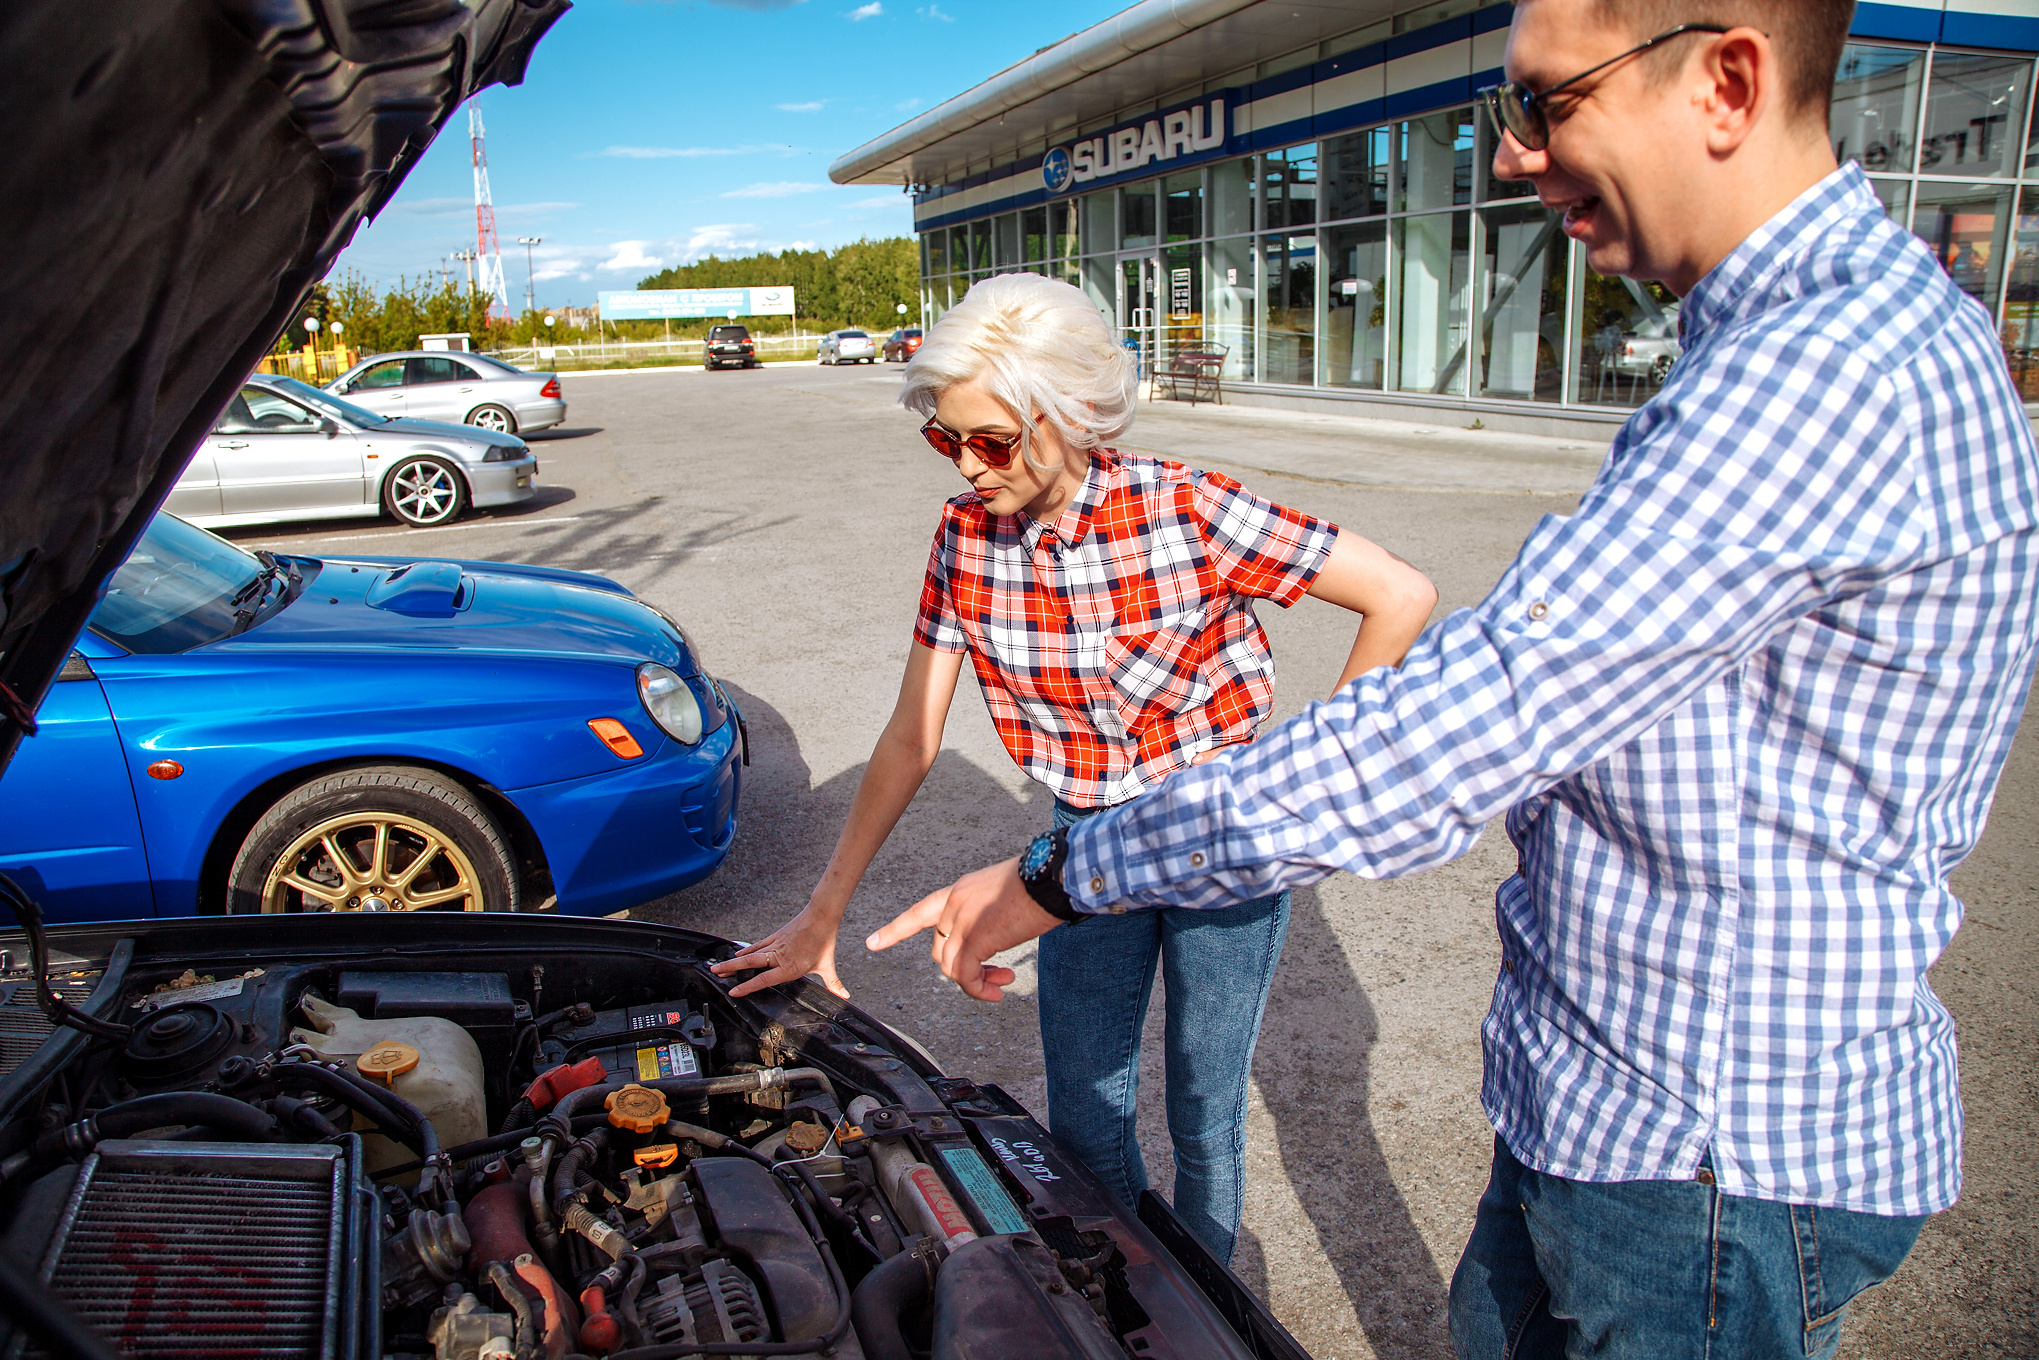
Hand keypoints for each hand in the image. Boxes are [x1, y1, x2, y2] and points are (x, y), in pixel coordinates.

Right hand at [709, 905, 848, 998]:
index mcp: (789, 967)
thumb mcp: (827, 965)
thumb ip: (833, 984)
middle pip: (749, 965)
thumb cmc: (824, 941)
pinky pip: (757, 946)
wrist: (821, 916)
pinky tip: (737, 954)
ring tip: (718, 967)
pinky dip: (746, 950)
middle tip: (715, 973)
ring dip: (733, 961)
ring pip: (749, 955)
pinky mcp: (775, 936)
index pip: (764, 980)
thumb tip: (844, 997)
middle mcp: (778, 956)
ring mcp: (775, 945)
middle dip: (730, 970)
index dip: (747, 987)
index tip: (733, 991)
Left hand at [864, 858, 1062, 1001]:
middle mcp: (954, 906)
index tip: (872, 943)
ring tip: (1001, 985)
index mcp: (958, 892)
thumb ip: (986, 915)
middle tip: (996, 978)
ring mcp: (962, 921)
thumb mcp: (1001, 894)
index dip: (895, 931)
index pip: (919, 913)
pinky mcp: (975, 938)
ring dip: (976, 983)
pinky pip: (965, 975)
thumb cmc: (1039, 884)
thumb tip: (990, 941)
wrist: (1051, 877)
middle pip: (941, 950)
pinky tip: (998, 989)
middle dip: (965, 970)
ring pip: (951, 967)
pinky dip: (978, 989)